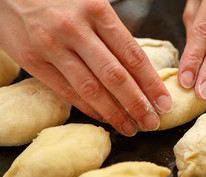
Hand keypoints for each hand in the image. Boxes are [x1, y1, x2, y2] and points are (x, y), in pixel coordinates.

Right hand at [0, 0, 171, 135]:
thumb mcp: (90, 5)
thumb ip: (112, 34)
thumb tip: (137, 71)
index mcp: (97, 11)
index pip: (132, 55)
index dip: (151, 83)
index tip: (164, 103)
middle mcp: (76, 29)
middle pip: (115, 76)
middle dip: (138, 104)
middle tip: (152, 123)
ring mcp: (52, 46)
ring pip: (91, 89)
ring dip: (115, 113)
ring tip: (131, 128)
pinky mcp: (33, 61)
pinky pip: (67, 92)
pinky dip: (89, 108)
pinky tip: (105, 118)